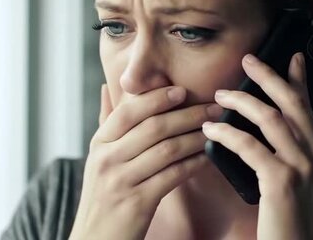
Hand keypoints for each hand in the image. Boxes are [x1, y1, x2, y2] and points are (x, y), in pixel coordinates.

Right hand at [70, 85, 220, 239]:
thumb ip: (107, 124)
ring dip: (196, 137)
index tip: (181, 89)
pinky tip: (207, 157)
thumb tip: (109, 87)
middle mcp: (107, 159)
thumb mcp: (98, 158)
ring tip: (215, 130)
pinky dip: (193, 164)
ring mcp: (121, 181)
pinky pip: (173, 175)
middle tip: (213, 108)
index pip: (129, 111)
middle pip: (153, 127)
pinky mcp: (138, 202)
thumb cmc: (104, 195)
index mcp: (99, 143)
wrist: (96, 239)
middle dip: (187, 115)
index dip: (156, 97)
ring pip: (167, 150)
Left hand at [201, 52, 312, 239]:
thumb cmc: (295, 224)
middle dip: (269, 77)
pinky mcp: (283, 181)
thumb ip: (294, 157)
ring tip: (220, 96)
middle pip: (292, 104)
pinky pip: (249, 145)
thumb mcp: (305, 186)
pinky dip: (227, 133)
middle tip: (248, 60)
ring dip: (242, 102)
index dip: (299, 80)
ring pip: (271, 118)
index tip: (291, 57)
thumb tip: (268, 129)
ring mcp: (304, 168)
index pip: (309, 109)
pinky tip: (212, 130)